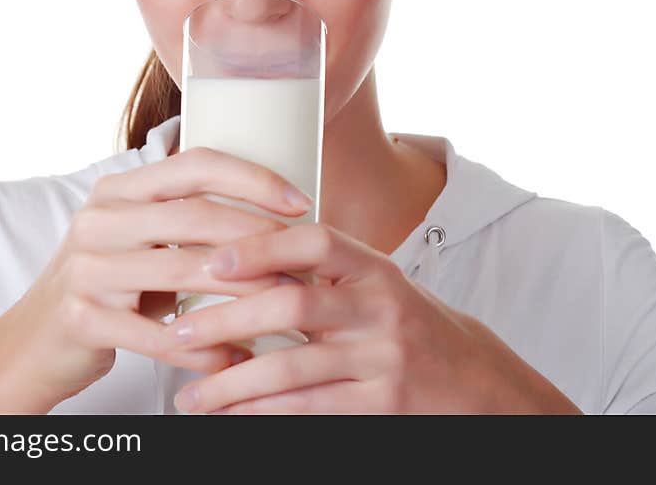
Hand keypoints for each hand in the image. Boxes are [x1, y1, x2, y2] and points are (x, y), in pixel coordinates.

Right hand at [0, 146, 314, 410]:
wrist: (31, 343)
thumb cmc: (105, 287)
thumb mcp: (138, 240)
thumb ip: (187, 221)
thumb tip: (274, 217)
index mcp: (119, 190)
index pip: (195, 163)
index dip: (253, 178)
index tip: (300, 202)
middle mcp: (100, 219)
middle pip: (197, 214)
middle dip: (260, 236)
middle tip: (304, 260)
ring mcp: (87, 268)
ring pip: (184, 270)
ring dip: (245, 291)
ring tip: (285, 304)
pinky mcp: (83, 318)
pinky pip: (161, 334)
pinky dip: (206, 348)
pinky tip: (237, 356)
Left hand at [161, 222, 583, 413]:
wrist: (475, 378)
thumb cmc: (410, 324)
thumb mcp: (375, 286)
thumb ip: (322, 274)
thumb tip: (238, 262)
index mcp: (375, 267)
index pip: (315, 242)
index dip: (261, 247)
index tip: (213, 261)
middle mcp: (381, 306)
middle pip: (293, 305)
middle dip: (227, 320)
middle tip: (180, 332)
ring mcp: (384, 357)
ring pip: (292, 367)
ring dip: (232, 383)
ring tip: (191, 395)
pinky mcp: (383, 404)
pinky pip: (310, 408)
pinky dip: (263, 412)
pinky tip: (233, 414)